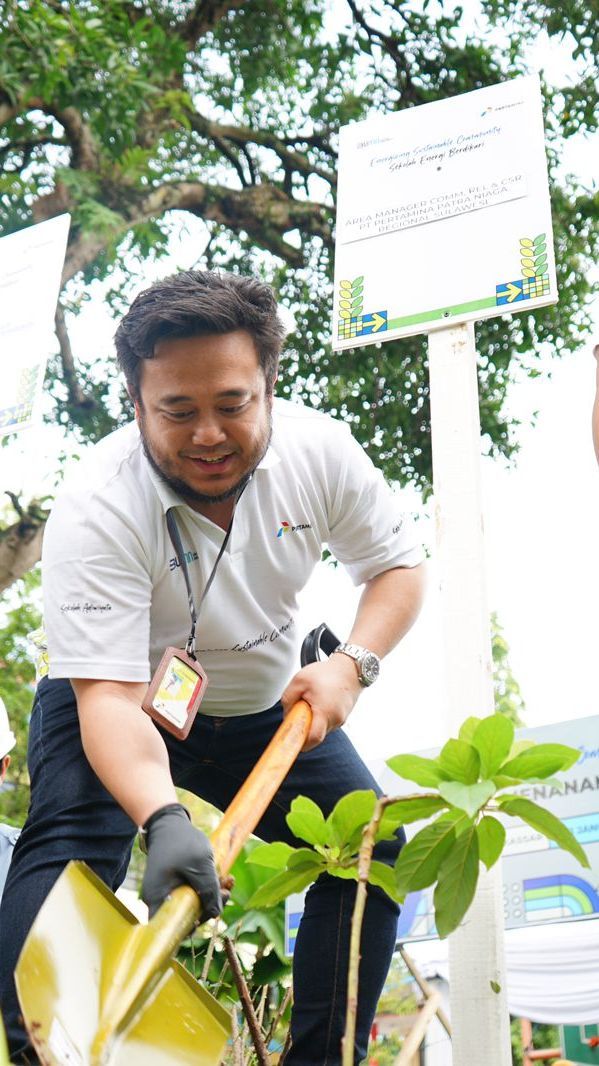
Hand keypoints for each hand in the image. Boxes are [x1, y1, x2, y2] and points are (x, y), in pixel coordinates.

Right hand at [141, 802, 222, 919]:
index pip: (172, 928)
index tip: (211, 910)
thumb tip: (215, 913)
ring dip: (211, 895)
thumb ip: (208, 890)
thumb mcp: (199, 864)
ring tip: (227, 880)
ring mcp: (167, 894)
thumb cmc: (181, 841)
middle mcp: (159, 901)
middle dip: (209, 906)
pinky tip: (220, 878)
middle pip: (185, 917)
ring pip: (192, 905)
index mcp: (158, 898)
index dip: (193, 926)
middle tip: (226, 890)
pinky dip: (206, 888)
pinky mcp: (175, 887)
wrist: (169, 823)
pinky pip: (192, 895)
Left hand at [281, 655, 361, 750]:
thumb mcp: (299, 680)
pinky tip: (321, 700)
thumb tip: (287, 716)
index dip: (302, 744)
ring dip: (315, 720)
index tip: (292, 741)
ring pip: (323, 728)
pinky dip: (322, 715)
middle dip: (306, 728)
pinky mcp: (345, 715)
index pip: (313, 739)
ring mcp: (342, 718)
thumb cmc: (325, 672)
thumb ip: (288, 699)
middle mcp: (336, 719)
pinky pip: (330, 721)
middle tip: (300, 712)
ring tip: (313, 701)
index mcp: (325, 712)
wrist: (350, 667)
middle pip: (317, 734)